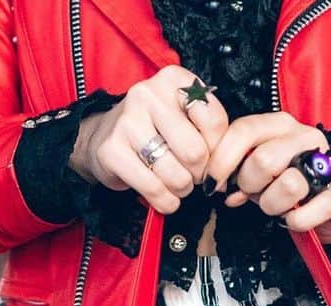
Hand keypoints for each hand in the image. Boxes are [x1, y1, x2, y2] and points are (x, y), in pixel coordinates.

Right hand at [69, 65, 230, 213]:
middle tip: (191, 174)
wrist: (106, 136)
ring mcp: (127, 121)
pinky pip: (155, 190)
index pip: (214, 122)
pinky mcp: (112, 151)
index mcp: (174, 79)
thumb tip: (224, 173)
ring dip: (182, 189)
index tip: (207, 156)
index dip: (217, 150)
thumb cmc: (156, 129)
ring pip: (177, 176)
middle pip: (196, 152)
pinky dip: (165, 201)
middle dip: (199, 174)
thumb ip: (210, 133)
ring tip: (175, 182)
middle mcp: (149, 94)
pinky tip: (163, 195)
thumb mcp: (186, 117)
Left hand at [205, 112, 330, 243]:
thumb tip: (217, 183)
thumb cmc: (292, 179)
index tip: (212, 183)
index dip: (221, 161)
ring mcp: (325, 164)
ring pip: (288, 185)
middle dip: (249, 185)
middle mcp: (303, 137)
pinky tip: (291, 220)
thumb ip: (237, 168)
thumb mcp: (260, 167)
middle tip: (250, 194)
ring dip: (271, 205)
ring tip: (274, 206)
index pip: (243, 131)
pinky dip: (293, 223)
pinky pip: (307, 213)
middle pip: (264, 160)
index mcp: (279, 125)